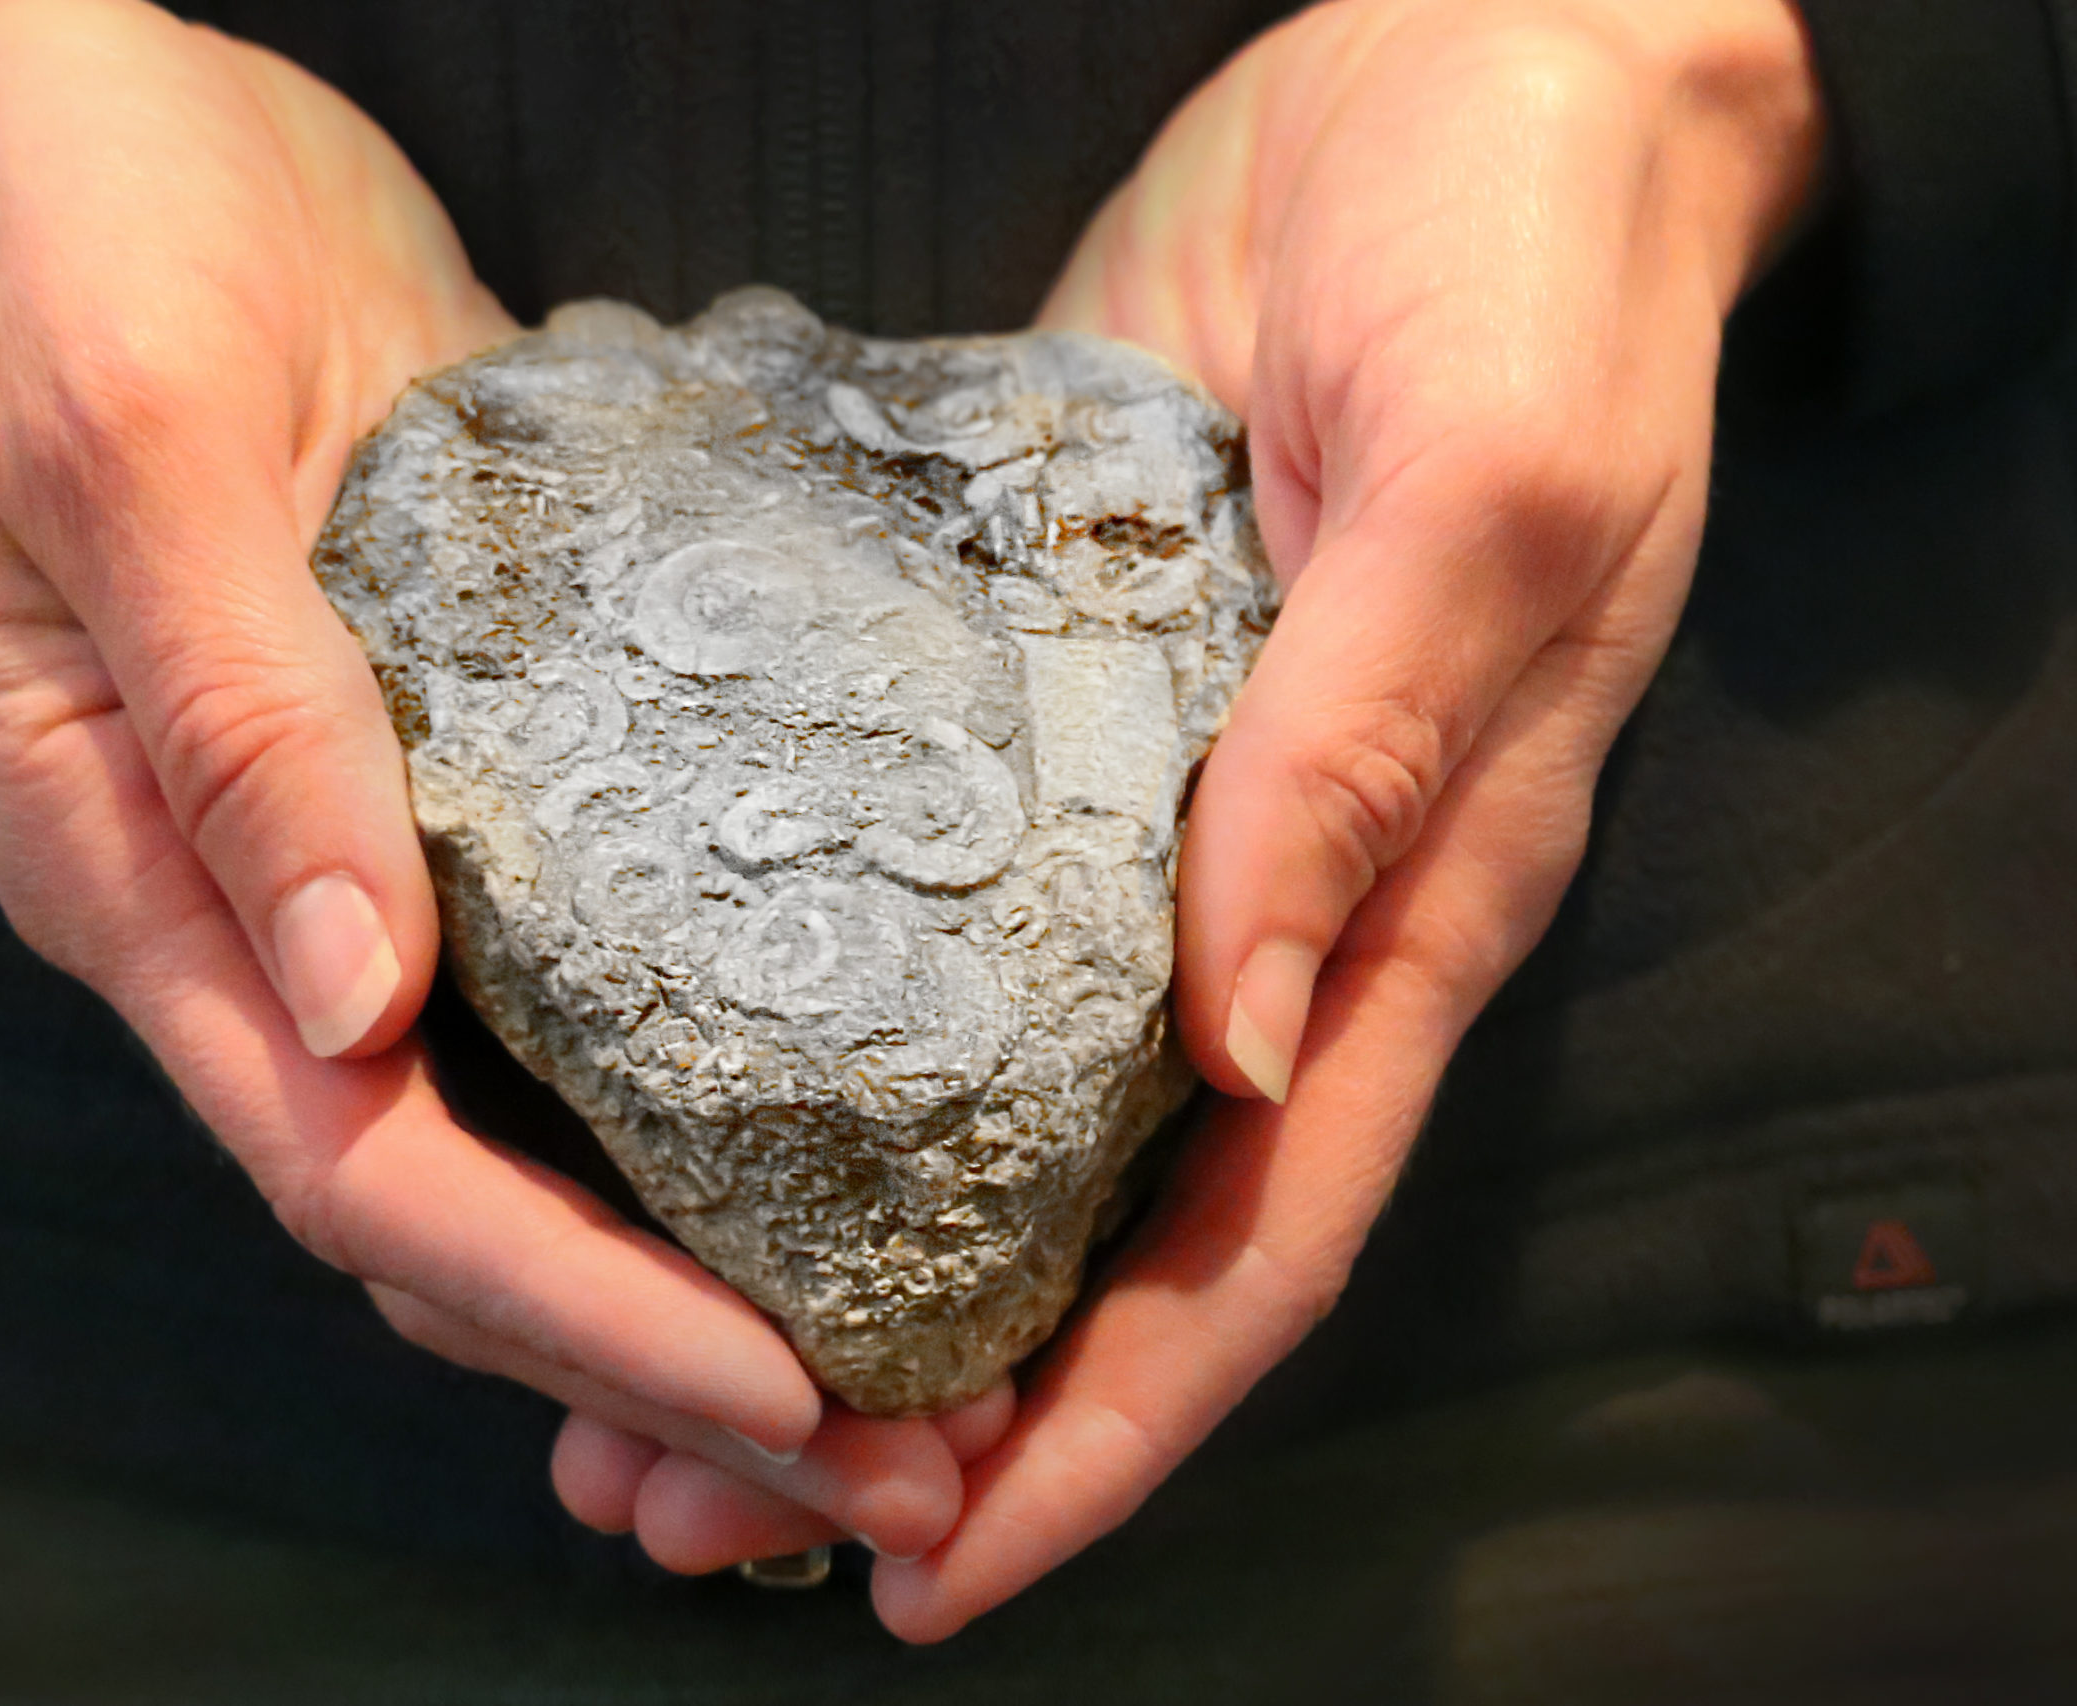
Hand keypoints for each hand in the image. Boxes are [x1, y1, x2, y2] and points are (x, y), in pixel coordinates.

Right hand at [0, 0, 969, 1558]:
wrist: (47, 107)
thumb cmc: (49, 238)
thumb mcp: (131, 450)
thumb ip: (236, 728)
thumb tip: (346, 1002)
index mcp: (135, 872)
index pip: (364, 1171)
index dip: (574, 1311)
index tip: (777, 1394)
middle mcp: (242, 903)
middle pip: (460, 1210)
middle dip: (673, 1352)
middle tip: (909, 1439)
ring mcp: (349, 840)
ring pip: (529, 1124)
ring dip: (706, 1250)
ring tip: (918, 1328)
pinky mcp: (451, 751)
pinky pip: (583, 966)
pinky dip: (704, 1071)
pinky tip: (859, 1098)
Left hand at [565, 0, 1823, 1633]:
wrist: (1470, 69)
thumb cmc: (1523, 255)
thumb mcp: (1484, 487)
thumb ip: (1370, 755)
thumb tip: (1245, 1037)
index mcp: (1408, 900)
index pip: (1253, 1245)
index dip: (1108, 1436)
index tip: (939, 1571)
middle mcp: (1273, 902)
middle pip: (1089, 1234)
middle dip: (914, 1408)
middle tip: (697, 1517)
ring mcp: (1150, 816)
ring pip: (982, 1111)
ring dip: (815, 1262)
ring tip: (615, 1381)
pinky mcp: (1040, 706)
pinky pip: (918, 920)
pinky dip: (803, 1044)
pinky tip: (657, 1099)